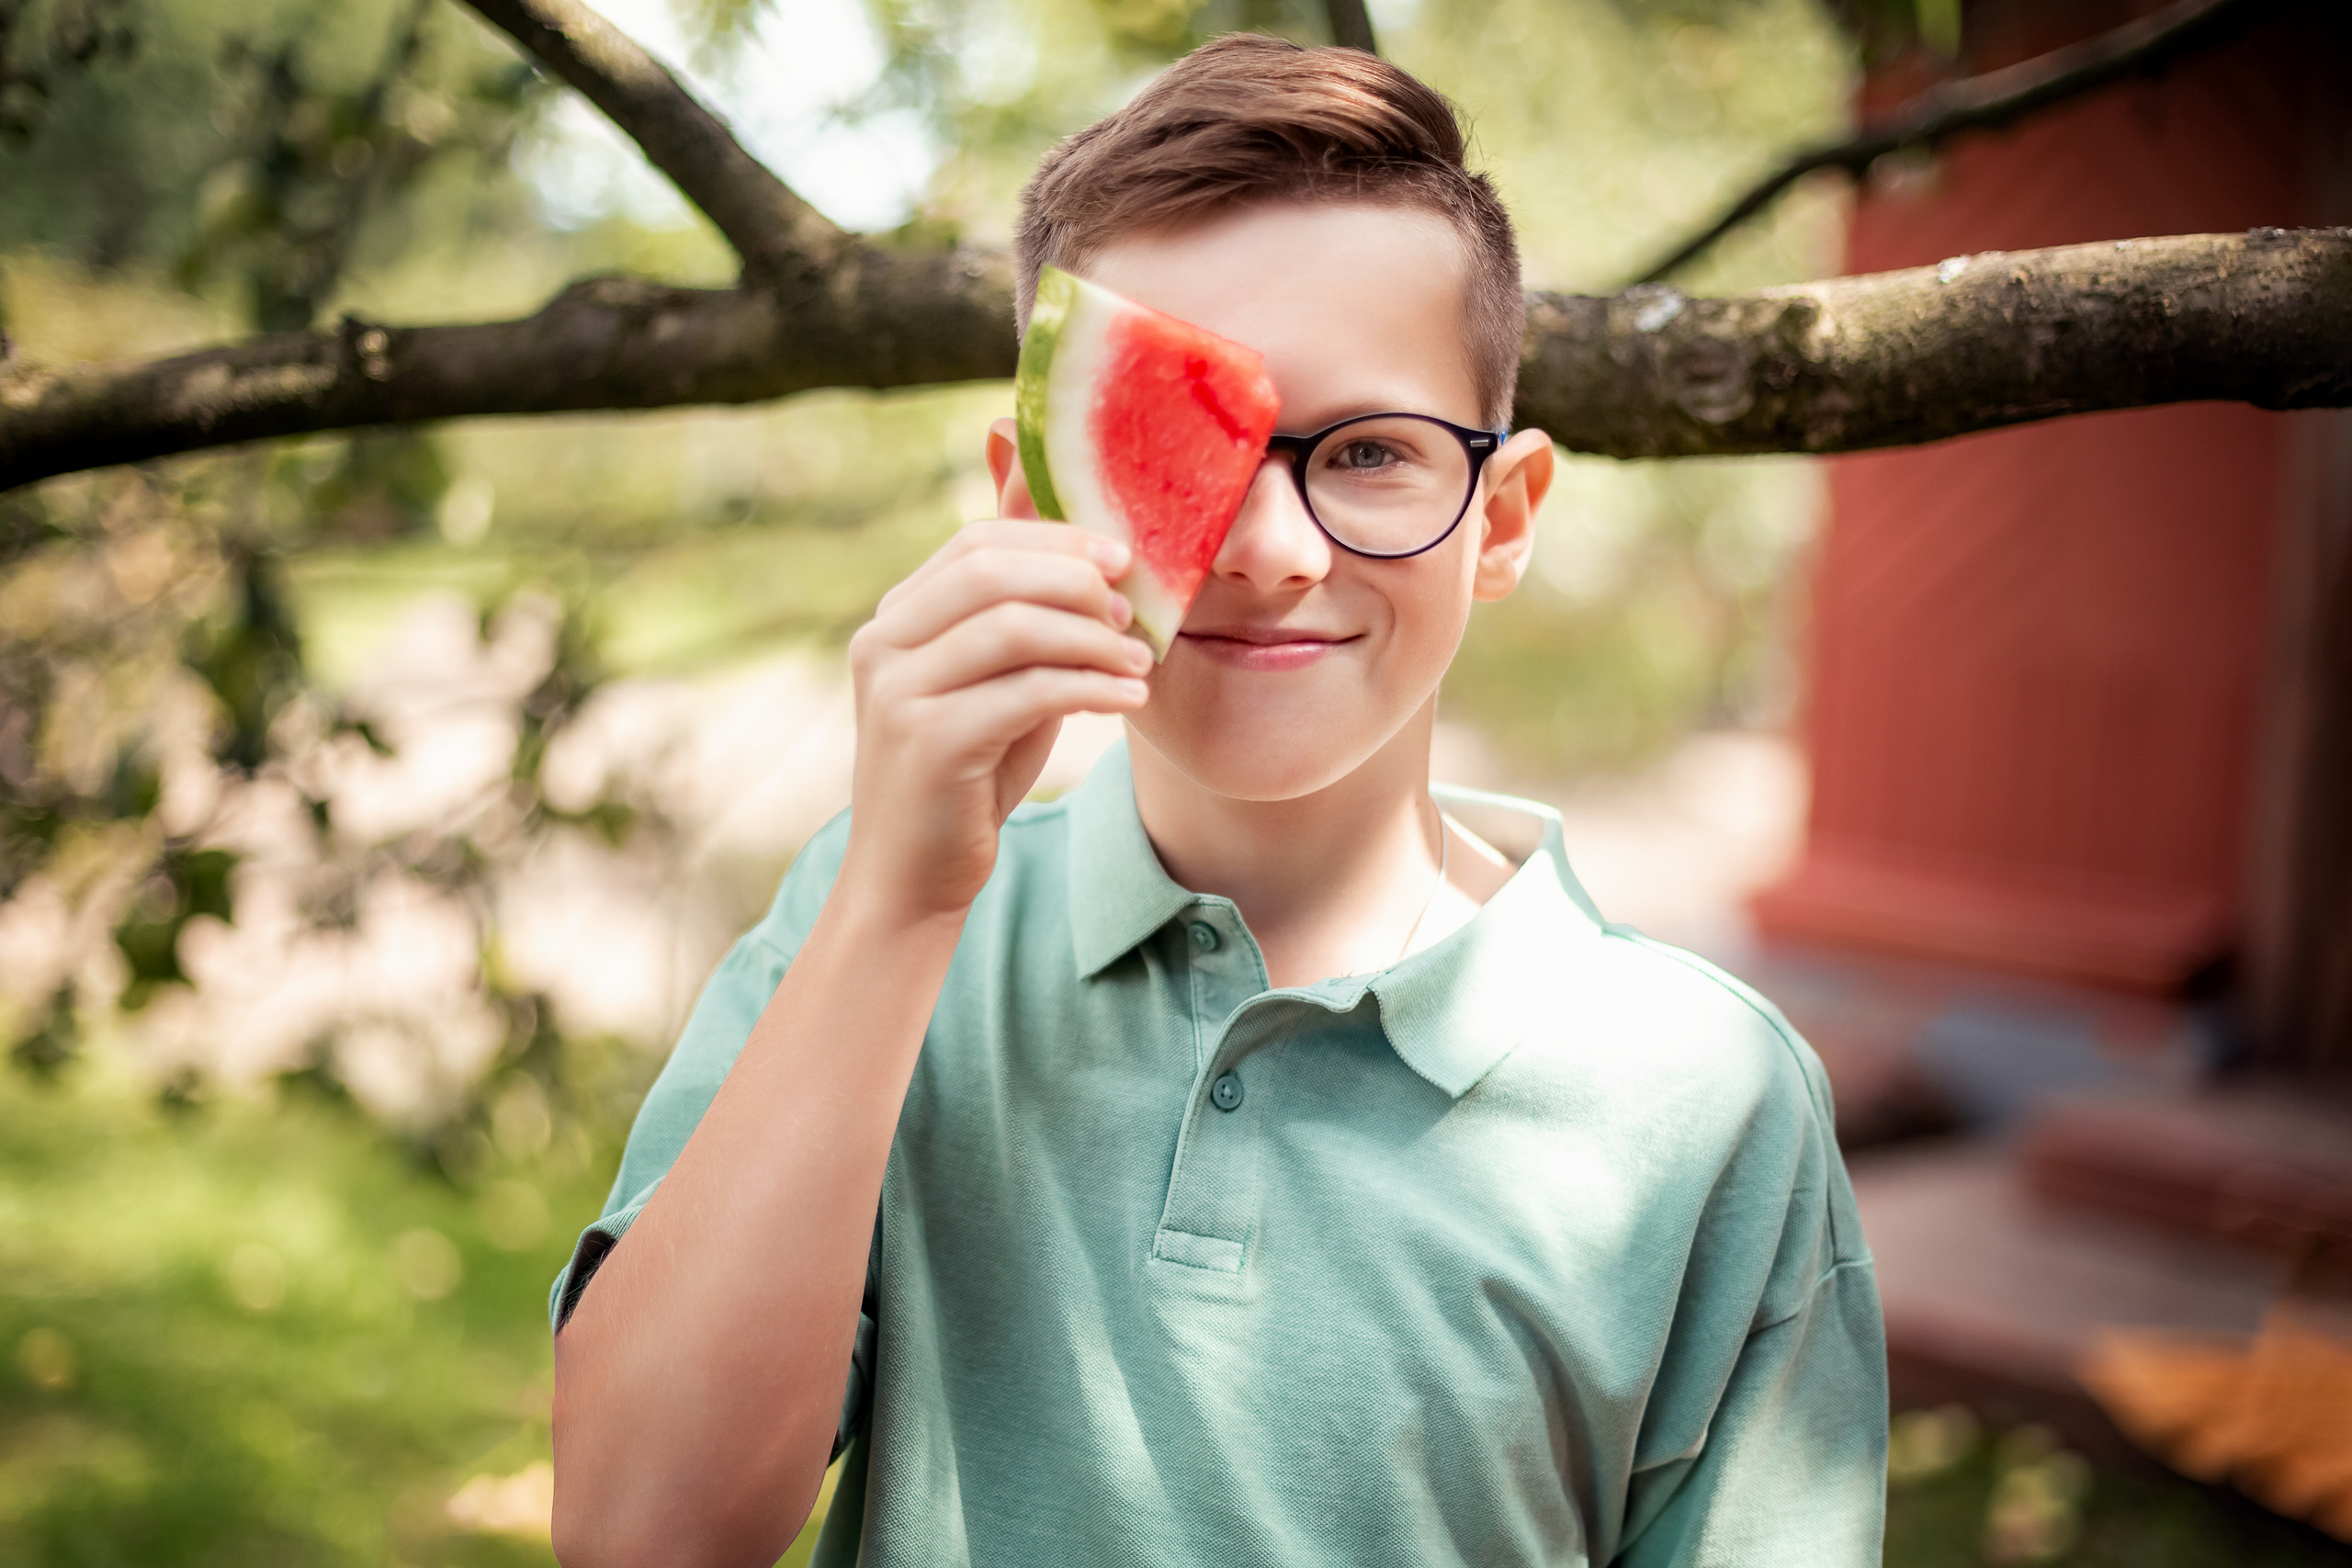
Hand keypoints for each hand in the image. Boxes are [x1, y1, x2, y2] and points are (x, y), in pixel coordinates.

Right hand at [839, 520, 1149, 921]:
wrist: (911, 877)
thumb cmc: (969, 775)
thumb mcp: (1000, 684)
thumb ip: (1029, 624)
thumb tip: (1091, 554)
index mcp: (894, 620)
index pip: (976, 542)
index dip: (1055, 537)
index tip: (1121, 557)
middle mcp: (882, 644)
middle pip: (991, 571)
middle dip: (1075, 582)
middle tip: (1132, 613)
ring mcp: (898, 692)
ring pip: (1013, 626)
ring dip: (1091, 639)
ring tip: (1140, 662)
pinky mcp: (928, 742)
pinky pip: (1027, 692)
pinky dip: (1091, 687)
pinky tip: (1129, 698)